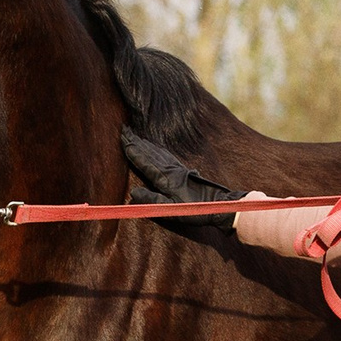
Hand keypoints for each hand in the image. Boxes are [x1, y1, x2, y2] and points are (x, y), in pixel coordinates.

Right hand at [121, 128, 238, 229]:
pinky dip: (158, 150)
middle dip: (136, 141)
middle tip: (125, 130)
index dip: (132, 149)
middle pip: (149, 152)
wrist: (219, 204)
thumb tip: (133, 193)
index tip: (122, 137)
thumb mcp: (170, 209)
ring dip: (146, 144)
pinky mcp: (184, 171)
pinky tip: (157, 149)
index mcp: (164, 178)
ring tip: (136, 137)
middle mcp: (170, 170)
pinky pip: (166, 156)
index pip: (144, 161)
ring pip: (158, 152)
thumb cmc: (194, 210)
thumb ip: (151, 200)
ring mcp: (178, 169)